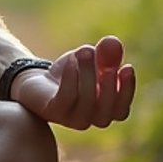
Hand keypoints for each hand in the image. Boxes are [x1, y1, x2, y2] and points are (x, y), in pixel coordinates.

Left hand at [12, 36, 135, 128]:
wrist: (35, 82)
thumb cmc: (68, 73)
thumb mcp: (89, 59)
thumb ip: (104, 52)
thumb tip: (113, 42)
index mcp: (103, 111)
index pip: (121, 111)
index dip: (126, 91)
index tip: (127, 67)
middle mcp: (89, 119)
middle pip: (106, 111)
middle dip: (109, 85)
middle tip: (108, 63)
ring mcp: (70, 118)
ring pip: (86, 103)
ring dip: (88, 75)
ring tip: (85, 51)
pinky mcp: (52, 110)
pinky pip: (66, 98)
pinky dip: (71, 79)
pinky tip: (71, 62)